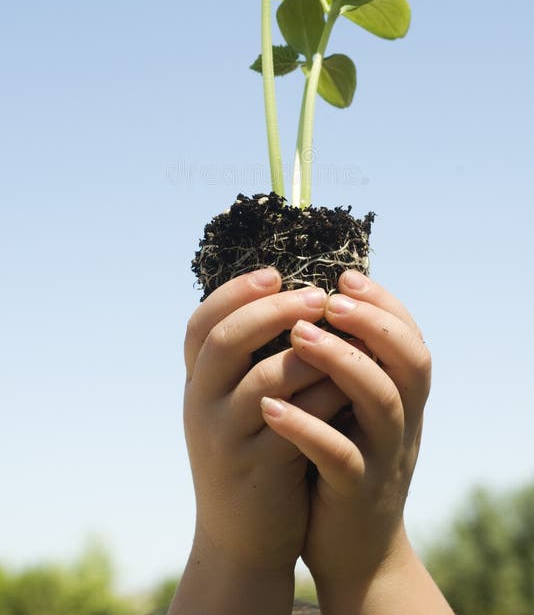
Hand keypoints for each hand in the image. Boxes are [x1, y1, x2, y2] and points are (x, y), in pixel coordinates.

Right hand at [182, 267, 346, 576]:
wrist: (242, 540)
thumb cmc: (249, 453)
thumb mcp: (233, 405)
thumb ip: (248, 359)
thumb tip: (291, 297)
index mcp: (197, 384)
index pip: (202, 323)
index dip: (235, 293)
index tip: (275, 273)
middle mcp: (201, 406)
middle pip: (227, 341)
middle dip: (274, 311)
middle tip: (317, 296)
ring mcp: (224, 440)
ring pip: (264, 381)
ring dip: (308, 354)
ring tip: (342, 338)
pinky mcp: (258, 471)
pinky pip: (295, 424)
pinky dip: (324, 399)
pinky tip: (349, 387)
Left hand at [260, 271, 432, 603]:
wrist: (352, 548)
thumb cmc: (341, 458)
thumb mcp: (349, 407)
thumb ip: (343, 363)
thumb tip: (305, 300)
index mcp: (400, 394)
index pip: (407, 335)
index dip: (382, 303)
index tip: (344, 277)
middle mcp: (402, 419)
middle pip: (408, 361)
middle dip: (371, 324)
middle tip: (327, 301)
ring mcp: (384, 456)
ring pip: (380, 401)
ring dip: (341, 363)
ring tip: (299, 336)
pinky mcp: (357, 492)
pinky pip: (340, 456)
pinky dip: (307, 428)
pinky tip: (270, 408)